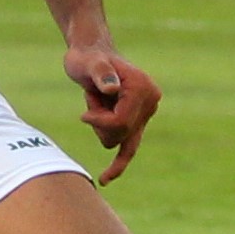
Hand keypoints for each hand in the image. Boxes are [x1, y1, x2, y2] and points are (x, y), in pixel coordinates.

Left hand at [68, 38, 160, 184]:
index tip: (83, 114)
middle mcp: (151, 102)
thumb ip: (100, 72)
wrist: (91, 54)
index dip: (99, 121)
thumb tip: (112, 88)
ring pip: (119, 142)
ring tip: (98, 100)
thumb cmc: (87, 57)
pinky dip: (119, 164)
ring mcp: (146, 113)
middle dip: (100, 123)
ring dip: (101, 126)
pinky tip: (104, 179)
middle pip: (121, 134)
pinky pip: (129, 148)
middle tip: (92, 97)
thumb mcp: (88, 63)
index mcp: (142, 88)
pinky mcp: (138, 122)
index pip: (121, 122)